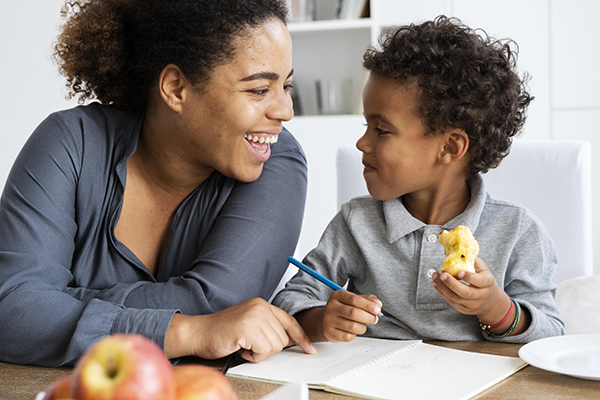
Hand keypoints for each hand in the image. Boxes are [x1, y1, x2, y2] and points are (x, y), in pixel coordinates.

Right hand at [165, 298, 315, 361]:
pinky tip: (240, 348)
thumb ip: (268, 328)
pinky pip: (263, 352)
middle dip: (267, 348)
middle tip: (249, 345)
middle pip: (283, 338)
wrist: (197, 333)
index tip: (310, 348)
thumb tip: (289, 340)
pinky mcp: (247, 329)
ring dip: (259, 353)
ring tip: (243, 345)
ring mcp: (254, 317)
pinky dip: (252, 356)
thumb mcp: (249, 325)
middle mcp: (260, 307)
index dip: (301, 337)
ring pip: (275, 346)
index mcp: (262, 305)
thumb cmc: (220, 332)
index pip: (290, 321)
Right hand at [320, 291, 381, 342]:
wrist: (326, 321)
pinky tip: (353, 331)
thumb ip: (367, 300)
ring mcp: (329, 320)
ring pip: (352, 326)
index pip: (354, 299)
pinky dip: (355, 334)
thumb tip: (378, 304)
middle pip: (353, 313)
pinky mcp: (329, 333)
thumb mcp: (354, 300)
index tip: (378, 310)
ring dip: (363, 327)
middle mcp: (331, 307)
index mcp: (338, 295)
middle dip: (368, 317)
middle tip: (375, 319)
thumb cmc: (344, 309)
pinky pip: (348, 336)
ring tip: (363, 325)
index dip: (368, 305)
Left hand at [431, 257, 506, 318]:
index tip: (460, 272)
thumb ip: (472, 260)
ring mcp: (472, 305)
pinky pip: (451, 302)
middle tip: (442, 275)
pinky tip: (436, 284)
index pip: (480, 281)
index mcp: (487, 283)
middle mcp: (480, 296)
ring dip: (443, 287)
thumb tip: (457, 249)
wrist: (491, 302)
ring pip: (455, 298)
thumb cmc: (485, 281)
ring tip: (435, 277)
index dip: (470, 277)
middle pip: (465, 293)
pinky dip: (442, 292)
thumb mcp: (483, 269)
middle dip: (452, 284)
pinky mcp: (464, 309)